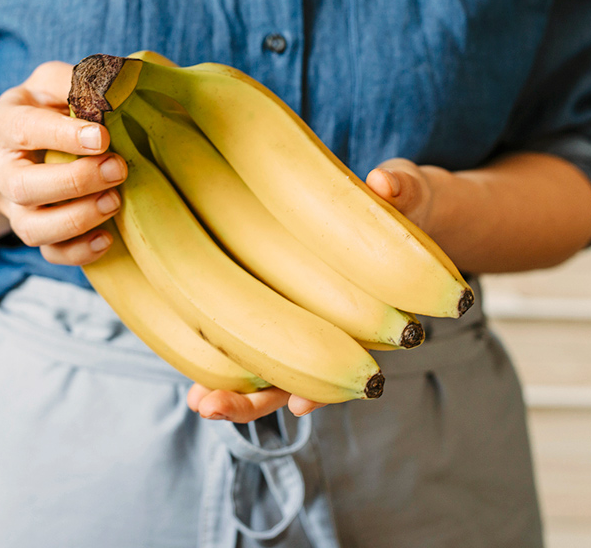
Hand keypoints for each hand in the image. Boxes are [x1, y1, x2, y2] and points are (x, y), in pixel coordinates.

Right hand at [0, 61, 127, 264]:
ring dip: (78, 219)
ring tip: (115, 201)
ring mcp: (13, 208)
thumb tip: (116, 85)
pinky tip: (108, 238)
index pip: (25, 130)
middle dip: (75, 181)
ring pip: (35, 228)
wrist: (11, 150)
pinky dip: (79, 252)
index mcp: (1, 127)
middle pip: (26, 187)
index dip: (63, 135)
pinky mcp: (32, 232)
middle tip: (117, 169)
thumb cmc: (40, 110)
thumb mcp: (48, 83)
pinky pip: (50, 253)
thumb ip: (74, 81)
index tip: (102, 137)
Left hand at [182, 159, 442, 423]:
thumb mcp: (411, 191)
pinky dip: (211, 339)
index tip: (299, 403)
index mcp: (366, 313)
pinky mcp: (262, 285)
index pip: (342, 363)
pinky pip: (236, 323)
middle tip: (211, 406)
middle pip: (289, 378)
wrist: (391, 199)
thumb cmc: (401, 201)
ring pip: (258, 362)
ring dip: (224, 384)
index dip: (321, 387)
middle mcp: (325, 323)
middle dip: (251, 400)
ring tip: (196, 399)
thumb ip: (402, 189)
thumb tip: (384, 184)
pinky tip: (179, 344)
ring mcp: (292, 309)